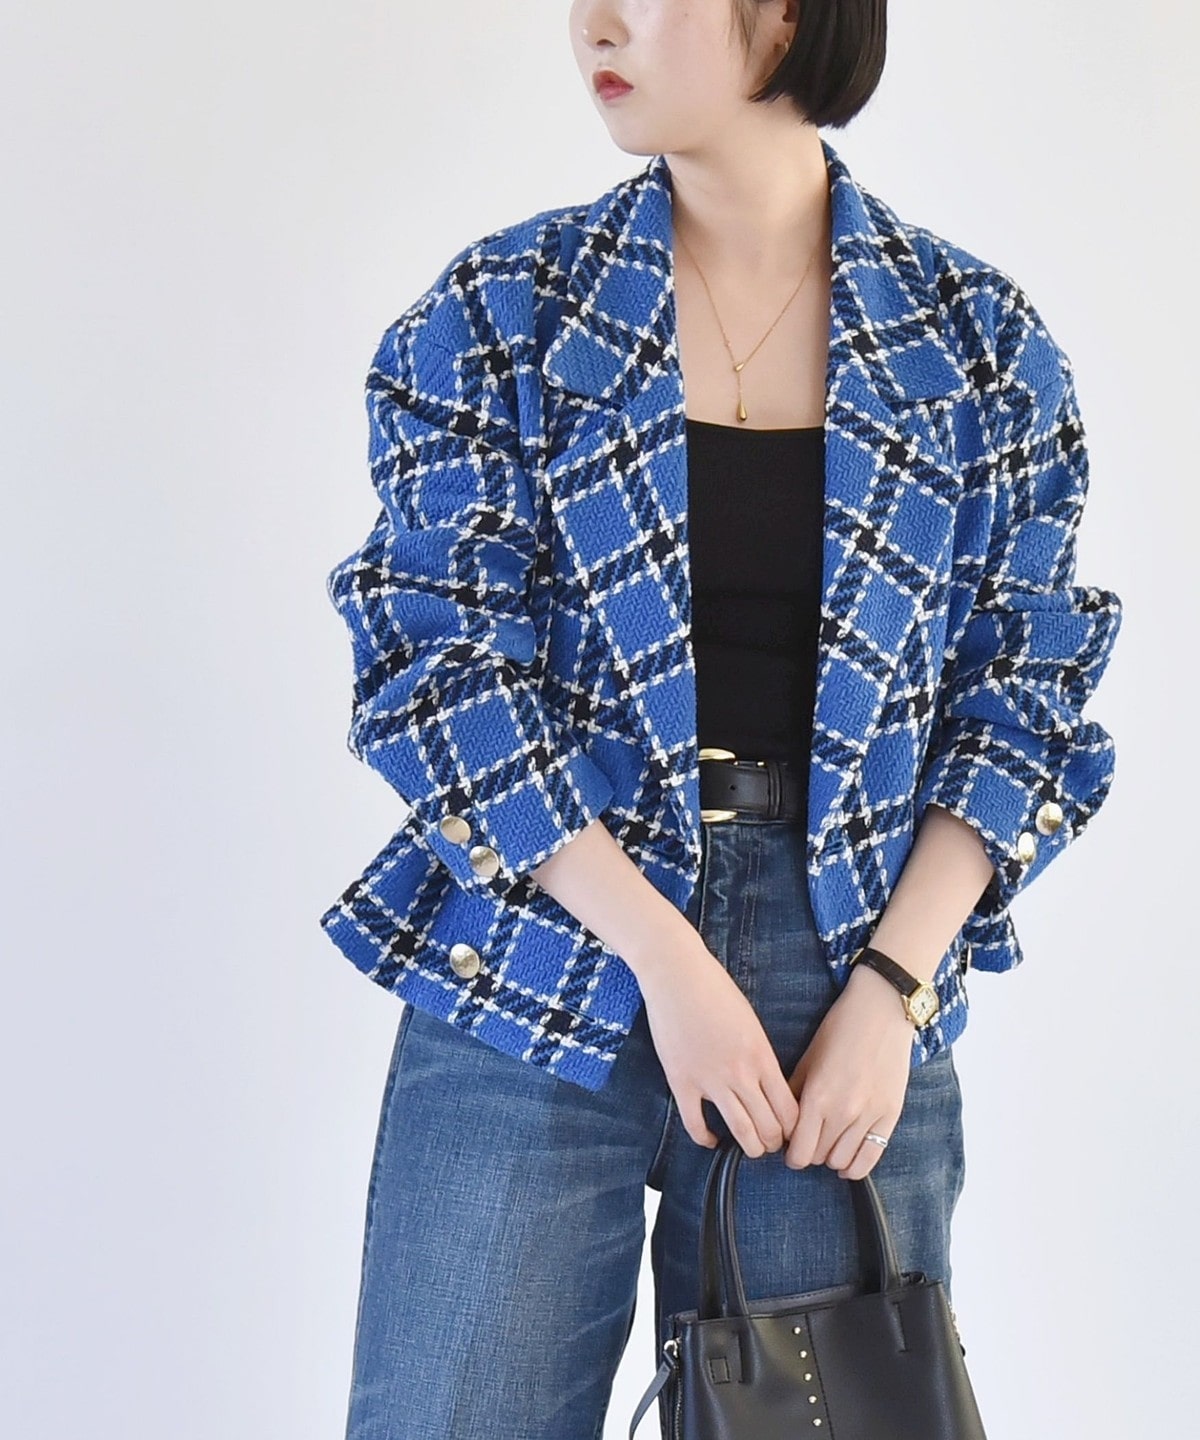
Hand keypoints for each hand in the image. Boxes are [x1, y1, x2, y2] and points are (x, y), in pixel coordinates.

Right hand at [637, 942, 799, 1157]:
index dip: (793, 1129)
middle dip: (774, 1142)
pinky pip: (695, 1124)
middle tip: (771, 1143)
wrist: (678, 975)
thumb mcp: (752, 1023)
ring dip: (749, 1147)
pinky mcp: (681, 1081)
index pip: (789, 1110)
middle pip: (769, 1127)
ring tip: (750, 1147)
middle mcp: (740, 1073)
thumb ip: (761, 1056)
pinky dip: (705, 1139)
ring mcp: (710, 1080)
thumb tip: (768, 1085)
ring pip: (740, 1132)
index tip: (790, 1131)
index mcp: (762, 1056)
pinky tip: (711, 1140)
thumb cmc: (716, 990)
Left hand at [783, 964, 915, 1178]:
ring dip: (831, 1157)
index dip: (791, 1154)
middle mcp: (844, 1111)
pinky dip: (855, 1166)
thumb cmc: (841, 1028)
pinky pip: (871, 1158)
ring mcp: (870, 1115)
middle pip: (818, 1157)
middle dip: (809, 1152)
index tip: (790, 1147)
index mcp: (818, 1096)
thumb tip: (784, 1123)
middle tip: (808, 1139)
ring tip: (828, 1143)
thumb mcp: (808, 1058)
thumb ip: (794, 1094)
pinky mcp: (891, 1116)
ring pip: (843, 1161)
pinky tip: (847, 1161)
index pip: (799, 1151)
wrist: (882, 1011)